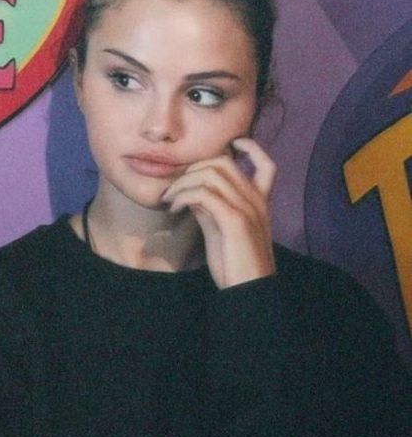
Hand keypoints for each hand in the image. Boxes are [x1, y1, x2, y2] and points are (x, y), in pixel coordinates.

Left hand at [162, 137, 276, 288]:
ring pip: (211, 173)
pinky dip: (183, 195)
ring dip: (182, 182)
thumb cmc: (235, 264)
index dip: (250, 147)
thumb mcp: (222, 228)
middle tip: (174, 187)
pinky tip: (174, 208)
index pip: (267, 164)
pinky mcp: (236, 221)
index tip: (229, 144)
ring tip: (169, 198)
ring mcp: (248, 209)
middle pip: (224, 162)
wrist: (249, 292)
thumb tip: (191, 189)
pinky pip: (204, 193)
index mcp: (260, 202)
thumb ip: (211, 206)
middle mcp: (257, 201)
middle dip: (193, 168)